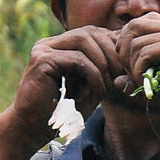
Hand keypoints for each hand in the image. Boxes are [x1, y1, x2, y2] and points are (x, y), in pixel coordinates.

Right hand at [7, 26, 124, 151]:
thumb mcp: (90, 89)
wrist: (33, 129)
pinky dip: (94, 75)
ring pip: (84, 40)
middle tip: (122, 76)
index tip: (126, 68)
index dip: (113, 46)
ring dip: (103, 62)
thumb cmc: (62, 113)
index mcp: (61, 46)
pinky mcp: (42, 60)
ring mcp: (44, 49)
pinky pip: (77, 59)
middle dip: (112, 53)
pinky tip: (98, 92)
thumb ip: (104, 73)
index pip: (93, 32)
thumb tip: (127, 61)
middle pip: (90, 31)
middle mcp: (51, 43)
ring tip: (110, 84)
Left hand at [113, 13, 159, 122]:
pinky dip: (139, 71)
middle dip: (124, 50)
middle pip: (134, 24)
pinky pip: (146, 52)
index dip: (130, 45)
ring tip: (142, 84)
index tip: (132, 70)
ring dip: (131, 65)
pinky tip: (147, 86)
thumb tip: (117, 81)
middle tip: (131, 75)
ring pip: (136, 39)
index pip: (143, 24)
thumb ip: (144, 83)